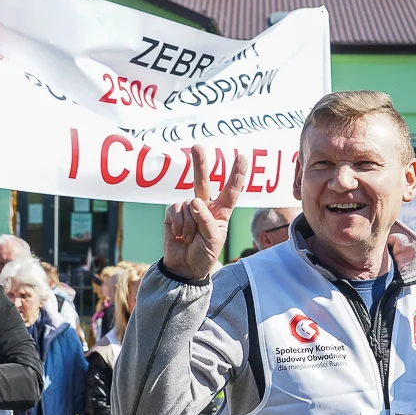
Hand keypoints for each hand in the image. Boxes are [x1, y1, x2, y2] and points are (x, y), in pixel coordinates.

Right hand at [163, 145, 247, 279]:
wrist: (184, 267)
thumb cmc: (204, 254)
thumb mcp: (213, 240)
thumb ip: (206, 220)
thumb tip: (194, 201)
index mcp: (221, 212)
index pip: (231, 191)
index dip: (236, 175)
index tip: (242, 157)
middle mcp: (204, 207)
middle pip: (202, 181)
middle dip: (199, 164)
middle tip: (197, 146)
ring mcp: (188, 209)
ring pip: (189, 204)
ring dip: (190, 224)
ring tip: (190, 238)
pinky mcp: (173, 214)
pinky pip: (175, 210)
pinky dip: (179, 224)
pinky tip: (179, 235)